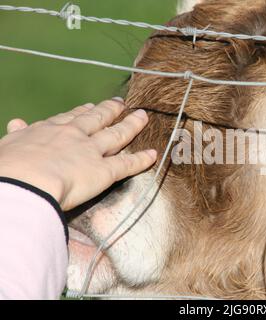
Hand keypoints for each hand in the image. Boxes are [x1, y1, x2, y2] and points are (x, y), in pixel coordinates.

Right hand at [0, 98, 155, 210]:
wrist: (23, 183)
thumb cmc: (8, 168)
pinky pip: (127, 164)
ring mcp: (91, 152)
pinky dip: (141, 160)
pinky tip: (153, 155)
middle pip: (97, 119)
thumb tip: (16, 123)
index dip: (82, 112)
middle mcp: (73, 136)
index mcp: (48, 130)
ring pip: (117, 135)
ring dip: (131, 125)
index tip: (90, 107)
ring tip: (142, 117)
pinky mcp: (104, 171)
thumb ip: (16, 135)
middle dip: (110, 110)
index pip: (69, 118)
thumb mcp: (6, 146)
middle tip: (121, 103)